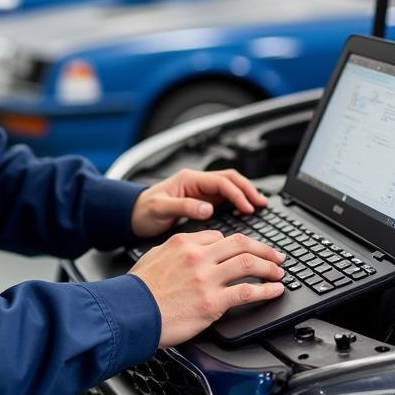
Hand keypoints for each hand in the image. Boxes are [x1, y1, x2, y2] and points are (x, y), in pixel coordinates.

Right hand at [129, 230, 284, 346]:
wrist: (130, 312)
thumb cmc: (137, 290)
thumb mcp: (154, 257)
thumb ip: (176, 250)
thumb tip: (192, 249)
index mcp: (184, 242)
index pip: (219, 237)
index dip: (237, 245)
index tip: (246, 252)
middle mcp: (198, 256)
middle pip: (240, 244)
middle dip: (263, 249)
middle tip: (275, 256)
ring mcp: (207, 278)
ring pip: (248, 263)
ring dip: (269, 267)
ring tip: (279, 272)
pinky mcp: (212, 302)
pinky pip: (247, 292)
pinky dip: (266, 290)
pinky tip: (275, 291)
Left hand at [130, 168, 267, 239]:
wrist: (133, 215)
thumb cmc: (144, 211)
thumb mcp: (160, 209)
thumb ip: (183, 207)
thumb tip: (208, 209)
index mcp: (189, 179)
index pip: (220, 182)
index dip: (237, 194)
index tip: (248, 207)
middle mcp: (196, 182)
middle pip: (229, 179)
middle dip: (247, 189)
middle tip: (261, 203)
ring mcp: (200, 190)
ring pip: (229, 186)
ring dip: (245, 192)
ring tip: (260, 204)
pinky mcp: (201, 200)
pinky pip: (224, 197)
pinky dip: (237, 200)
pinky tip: (246, 209)